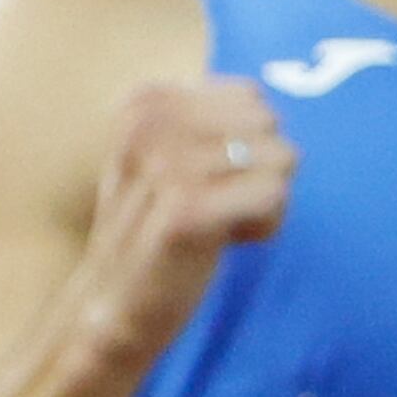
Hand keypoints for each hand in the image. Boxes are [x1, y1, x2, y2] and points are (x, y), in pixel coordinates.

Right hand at [74, 78, 293, 369]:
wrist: (115, 300)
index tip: (206, 178)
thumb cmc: (155, 227)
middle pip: (270, 126)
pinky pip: (275, 196)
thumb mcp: (168, 155)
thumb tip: (263, 97)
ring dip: (264, 201)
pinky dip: (266, 226)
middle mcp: (152, 123)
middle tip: (216, 203)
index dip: (247, 143)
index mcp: (147, 101)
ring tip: (218, 223)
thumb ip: (208, 120)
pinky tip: (226, 242)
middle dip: (261, 169)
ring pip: (281, 160)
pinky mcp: (188, 211)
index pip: (250, 96)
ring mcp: (167, 165)